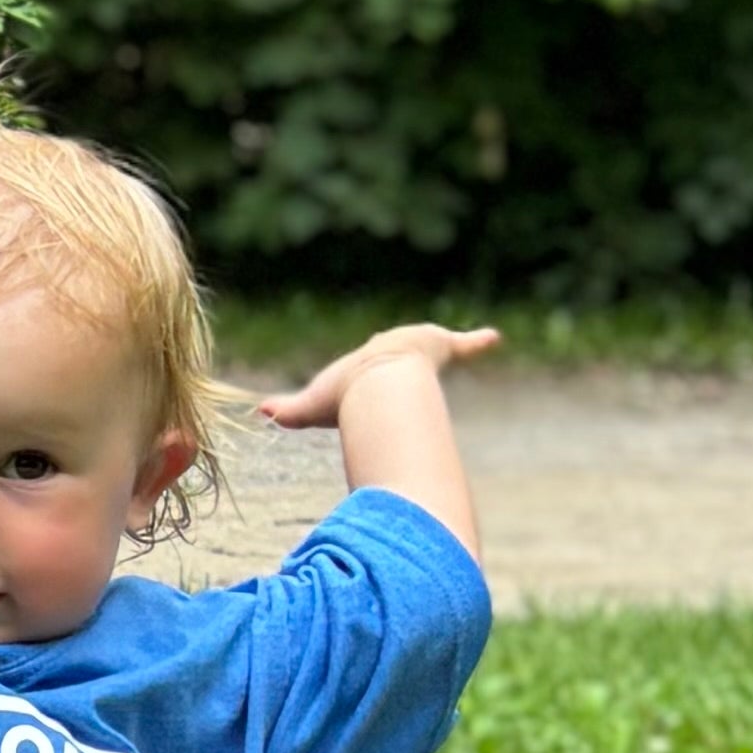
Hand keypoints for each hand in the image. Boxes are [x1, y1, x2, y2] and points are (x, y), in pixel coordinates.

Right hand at [247, 321, 497, 431]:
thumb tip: (257, 414)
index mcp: (367, 358)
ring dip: (437, 350)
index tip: (373, 375)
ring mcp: (420, 346)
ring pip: (431, 348)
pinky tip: (494, 337)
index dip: (371, 368)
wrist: (377, 382)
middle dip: (403, 355)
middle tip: (407, 363)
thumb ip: (289, 411)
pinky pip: (464, 344)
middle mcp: (394, 345)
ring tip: (455, 347)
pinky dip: (479, 341)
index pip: (369, 361)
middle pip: (400, 352)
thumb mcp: (312, 405)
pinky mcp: (443, 347)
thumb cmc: (345, 393)